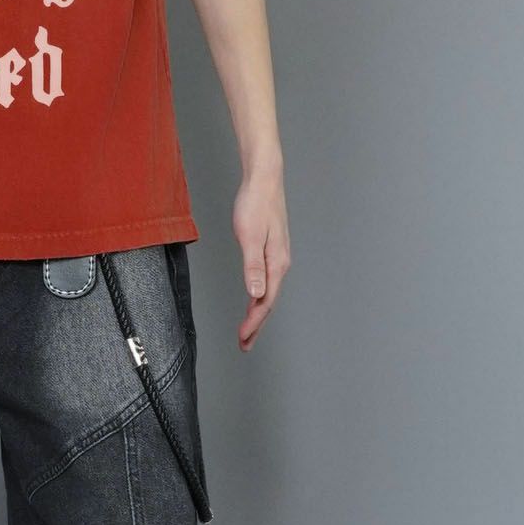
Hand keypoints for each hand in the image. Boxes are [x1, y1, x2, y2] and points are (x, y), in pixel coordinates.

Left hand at [231, 166, 289, 351]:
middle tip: (244, 345)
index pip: (265, 302)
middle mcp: (280, 263)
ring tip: (247, 331)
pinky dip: (259, 297)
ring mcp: (277, 257)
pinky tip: (253, 300)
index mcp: (276, 263)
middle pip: (268, 302)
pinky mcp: (272, 250)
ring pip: (268, 293)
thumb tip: (255, 294)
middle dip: (256, 326)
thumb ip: (253, 267)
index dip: (254, 323)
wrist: (264, 179)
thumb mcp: (250, 237)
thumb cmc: (255, 205)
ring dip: (258, 314)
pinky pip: (266, 281)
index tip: (243, 339)